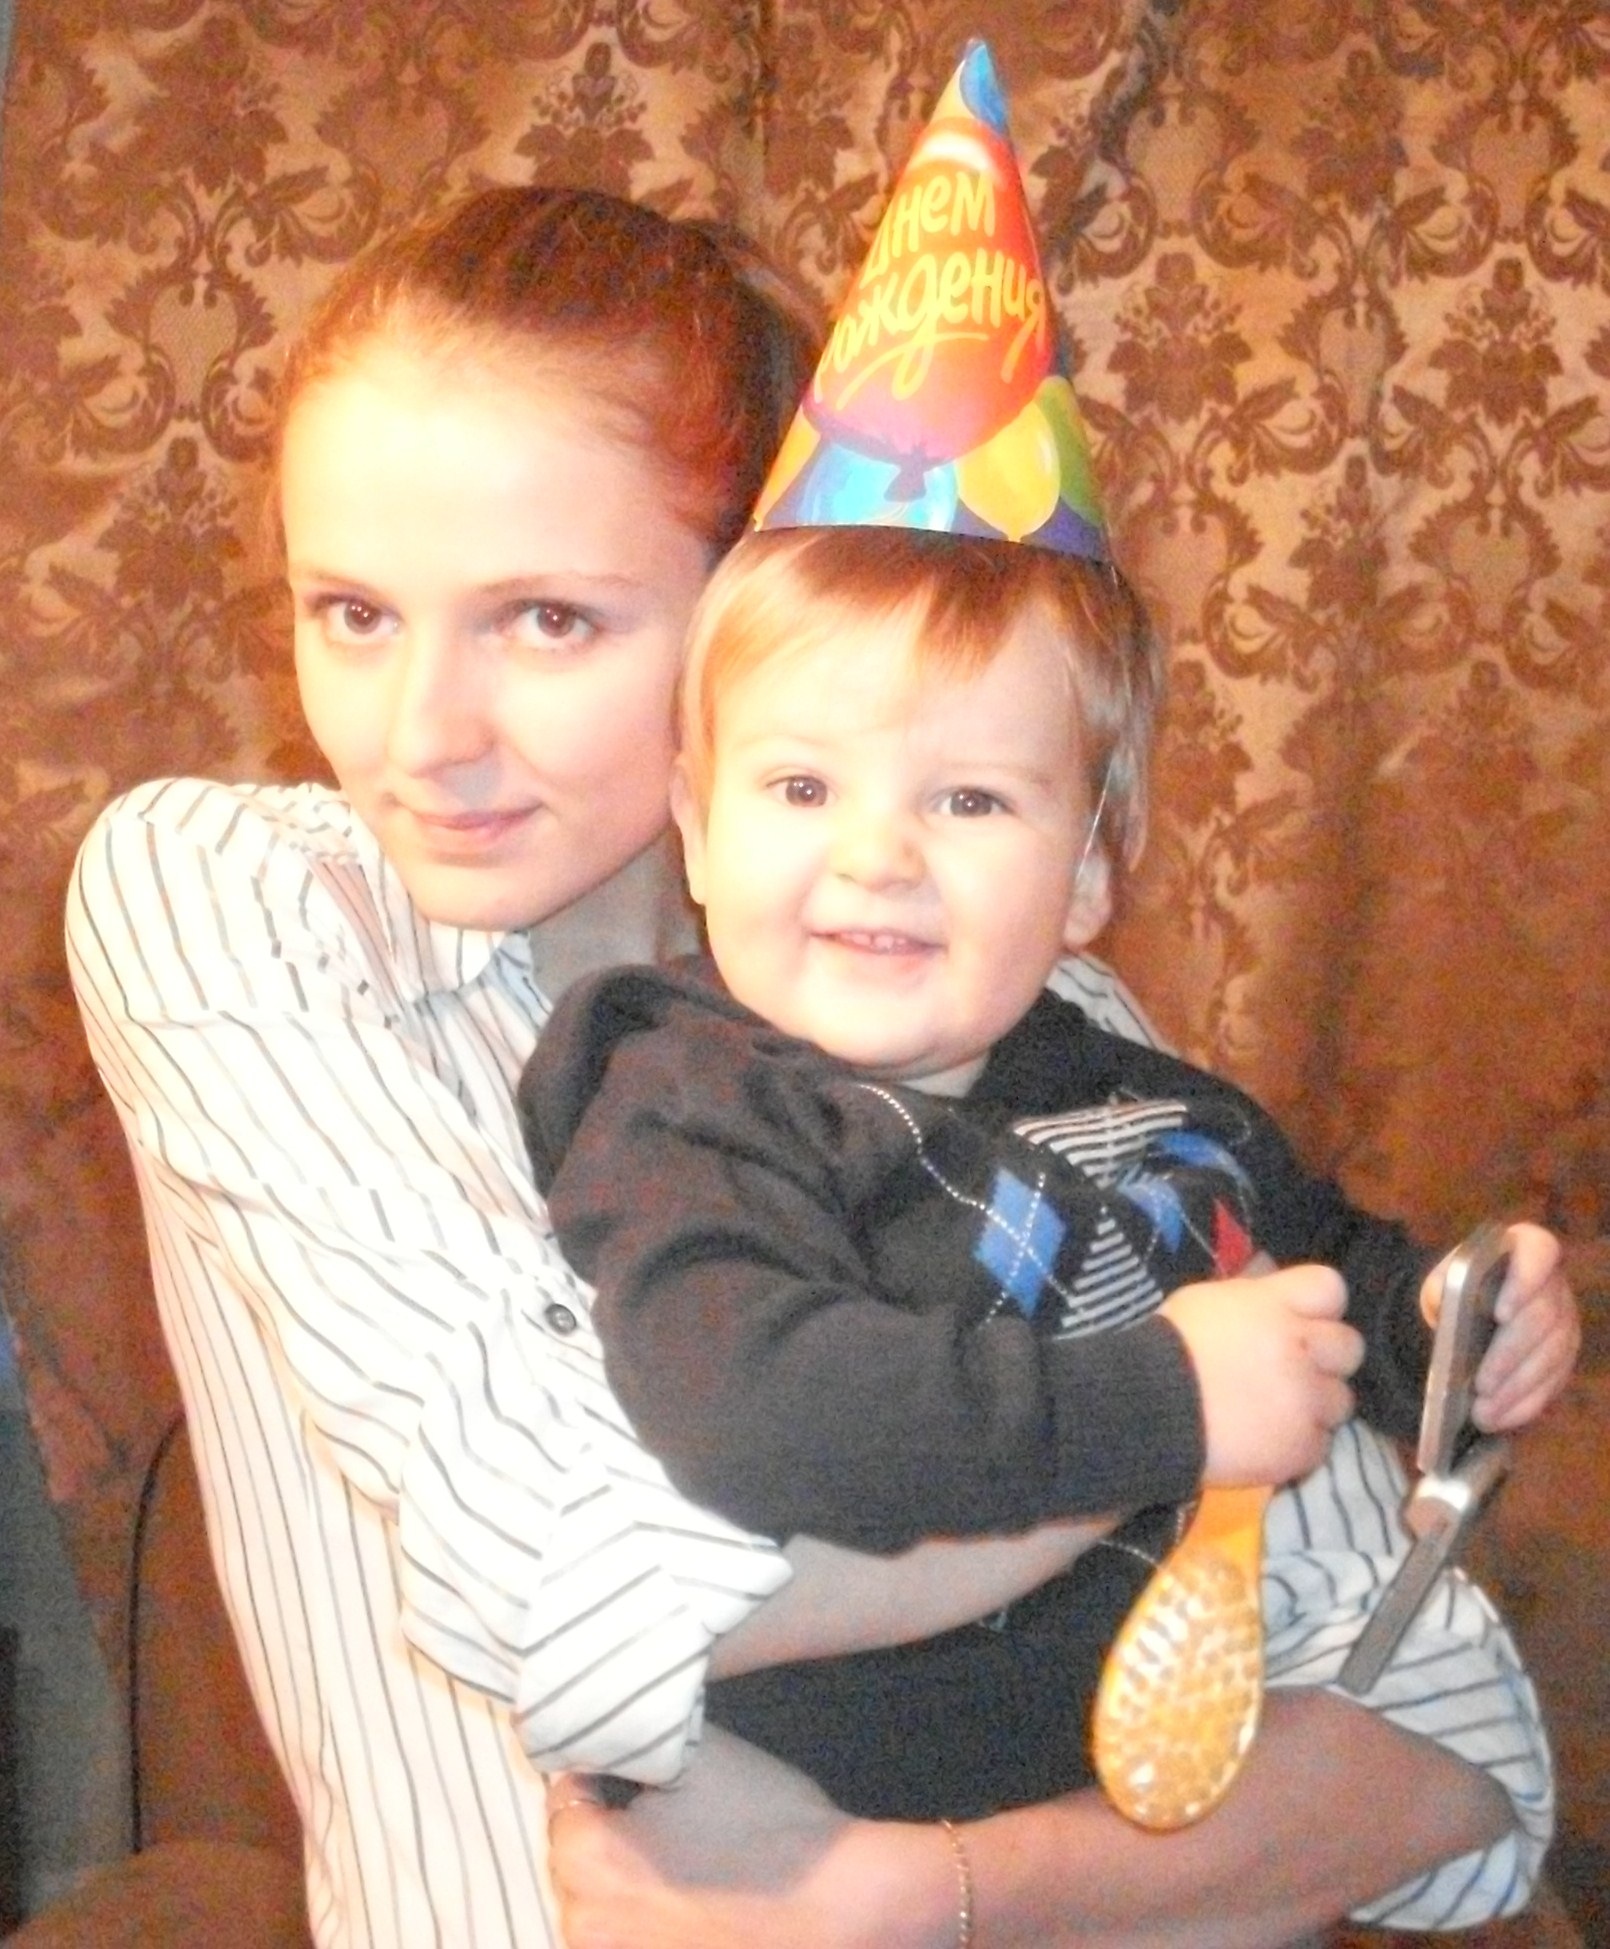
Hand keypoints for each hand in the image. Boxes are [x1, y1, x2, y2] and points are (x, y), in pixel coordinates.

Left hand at [545, 1731, 941, 1948]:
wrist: (841, 1909)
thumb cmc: (766, 1827)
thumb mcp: (697, 1755)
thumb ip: (638, 1741)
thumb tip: (612, 1733)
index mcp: (588, 1864)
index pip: (562, 1800)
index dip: (595, 1769)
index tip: (623, 1760)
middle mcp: (587, 1926)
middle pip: (574, 1858)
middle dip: (605, 1826)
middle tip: (650, 1800)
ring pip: (599, 1904)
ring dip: (624, 1874)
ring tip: (676, 1849)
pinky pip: (633, 1934)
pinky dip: (648, 1913)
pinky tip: (690, 1890)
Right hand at [1161, 1265, 1361, 1485]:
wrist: (1148, 1410)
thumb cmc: (1170, 1349)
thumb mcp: (1208, 1302)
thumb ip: (1255, 1300)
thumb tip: (1277, 1300)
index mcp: (1276, 1304)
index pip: (1331, 1288)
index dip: (1318, 1306)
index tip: (1300, 1320)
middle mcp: (1302, 1347)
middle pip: (1349, 1346)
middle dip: (1325, 1357)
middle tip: (1293, 1370)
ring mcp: (1307, 1400)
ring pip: (1340, 1400)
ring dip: (1315, 1404)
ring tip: (1277, 1412)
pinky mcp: (1303, 1447)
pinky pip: (1321, 1444)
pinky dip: (1298, 1444)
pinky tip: (1267, 1440)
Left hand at [1421, 1221, 1580, 1433]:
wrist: (1464, 1313)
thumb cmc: (1455, 1290)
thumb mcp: (1441, 1281)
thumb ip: (1445, 1287)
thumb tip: (1449, 1308)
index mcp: (1526, 1249)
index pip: (1540, 1251)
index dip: (1525, 1281)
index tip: (1501, 1313)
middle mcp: (1555, 1284)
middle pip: (1544, 1318)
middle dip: (1511, 1355)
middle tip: (1482, 1385)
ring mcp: (1566, 1322)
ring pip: (1552, 1357)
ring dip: (1517, 1389)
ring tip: (1483, 1412)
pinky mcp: (1564, 1357)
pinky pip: (1553, 1383)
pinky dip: (1525, 1404)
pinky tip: (1500, 1419)